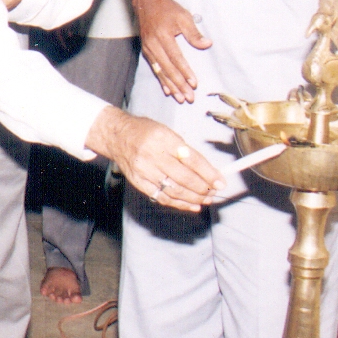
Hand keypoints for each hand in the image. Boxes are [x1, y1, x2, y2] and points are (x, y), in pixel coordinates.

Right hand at [85, 107, 223, 211]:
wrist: (117, 136)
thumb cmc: (144, 132)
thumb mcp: (167, 133)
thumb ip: (186, 151)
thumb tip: (208, 171)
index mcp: (162, 138)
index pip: (191, 160)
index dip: (208, 173)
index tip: (220, 181)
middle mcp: (151, 155)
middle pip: (183, 178)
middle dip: (203, 188)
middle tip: (215, 191)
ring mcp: (143, 171)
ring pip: (174, 190)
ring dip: (194, 198)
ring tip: (206, 199)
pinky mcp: (138, 182)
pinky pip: (162, 197)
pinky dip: (179, 204)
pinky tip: (191, 205)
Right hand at [135, 0, 211, 103]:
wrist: (147, 3)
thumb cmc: (167, 8)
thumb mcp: (183, 16)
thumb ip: (194, 32)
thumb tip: (207, 44)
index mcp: (163, 36)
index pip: (176, 58)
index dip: (185, 72)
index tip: (194, 83)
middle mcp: (153, 44)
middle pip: (167, 69)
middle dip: (179, 85)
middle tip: (188, 97)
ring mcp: (148, 49)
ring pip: (160, 72)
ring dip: (171, 86)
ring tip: (180, 98)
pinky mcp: (146, 51)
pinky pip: (154, 69)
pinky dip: (161, 80)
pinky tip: (167, 90)